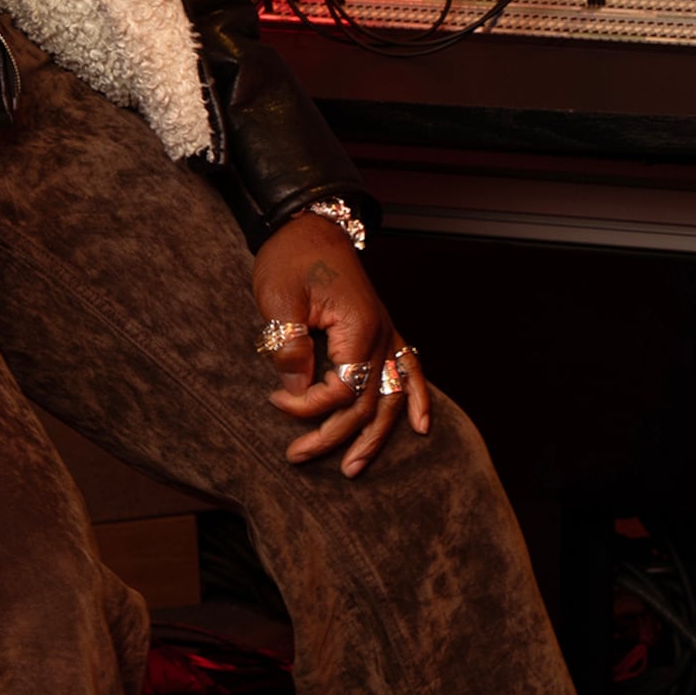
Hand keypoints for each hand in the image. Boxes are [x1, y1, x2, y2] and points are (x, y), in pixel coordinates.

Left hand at [255, 211, 427, 475]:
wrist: (309, 226)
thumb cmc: (291, 258)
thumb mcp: (278, 299)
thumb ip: (289, 346)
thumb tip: (294, 390)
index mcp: (358, 327)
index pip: (343, 389)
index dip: (308, 406)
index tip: (274, 401)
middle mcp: (381, 334)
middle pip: (367, 402)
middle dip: (333, 435)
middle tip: (297, 456)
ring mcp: (387, 334)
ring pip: (392, 396)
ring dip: (376, 436)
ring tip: (354, 468)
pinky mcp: (384, 332)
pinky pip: (410, 371)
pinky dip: (418, 399)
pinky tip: (421, 427)